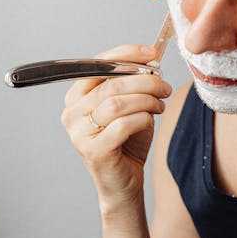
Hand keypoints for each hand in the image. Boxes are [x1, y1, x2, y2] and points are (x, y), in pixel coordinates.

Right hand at [61, 44, 171, 209]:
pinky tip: (150, 121)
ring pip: (116, 103)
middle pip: (110, 84)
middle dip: (144, 81)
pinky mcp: (93, 150)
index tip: (151, 54)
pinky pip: (122, 125)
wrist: (124, 183)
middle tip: (164, 86)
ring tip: (159, 105)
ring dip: (145, 100)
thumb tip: (150, 59)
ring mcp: (78, 133)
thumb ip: (132, 83)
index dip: (126, 54)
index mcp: (76, 96)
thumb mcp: (129, 106)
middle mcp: (71, 112)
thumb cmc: (126, 143)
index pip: (98, 64)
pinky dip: (142, 119)